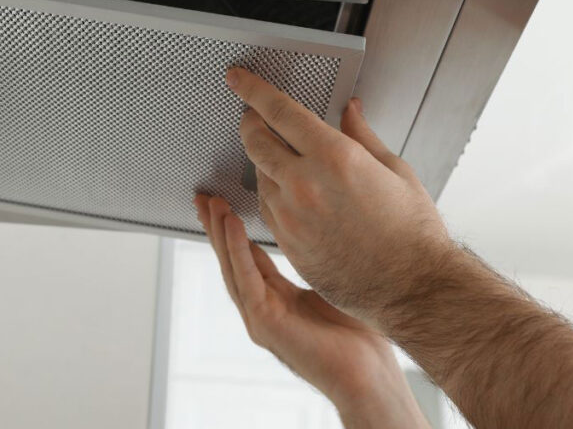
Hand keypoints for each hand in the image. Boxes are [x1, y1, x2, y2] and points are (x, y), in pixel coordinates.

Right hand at [194, 195, 429, 427]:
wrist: (368, 375)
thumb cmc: (360, 338)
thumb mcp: (334, 285)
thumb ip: (321, 260)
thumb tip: (328, 227)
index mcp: (277, 300)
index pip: (247, 259)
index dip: (234, 231)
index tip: (224, 205)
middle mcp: (263, 308)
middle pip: (231, 260)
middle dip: (217, 227)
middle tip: (204, 197)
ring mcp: (260, 318)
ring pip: (232, 267)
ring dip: (222, 232)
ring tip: (213, 204)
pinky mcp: (265, 323)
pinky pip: (247, 280)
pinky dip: (238, 250)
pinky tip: (233, 225)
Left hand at [224, 67, 451, 322]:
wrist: (413, 288)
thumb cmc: (413, 233)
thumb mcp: (395, 170)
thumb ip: (363, 135)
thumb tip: (350, 110)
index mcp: (334, 157)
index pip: (279, 110)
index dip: (253, 90)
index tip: (240, 80)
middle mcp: (304, 184)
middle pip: (256, 140)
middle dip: (250, 122)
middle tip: (252, 115)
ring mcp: (291, 216)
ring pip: (258, 175)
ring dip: (264, 160)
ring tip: (282, 156)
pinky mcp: (288, 243)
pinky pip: (266, 207)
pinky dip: (271, 192)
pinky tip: (288, 191)